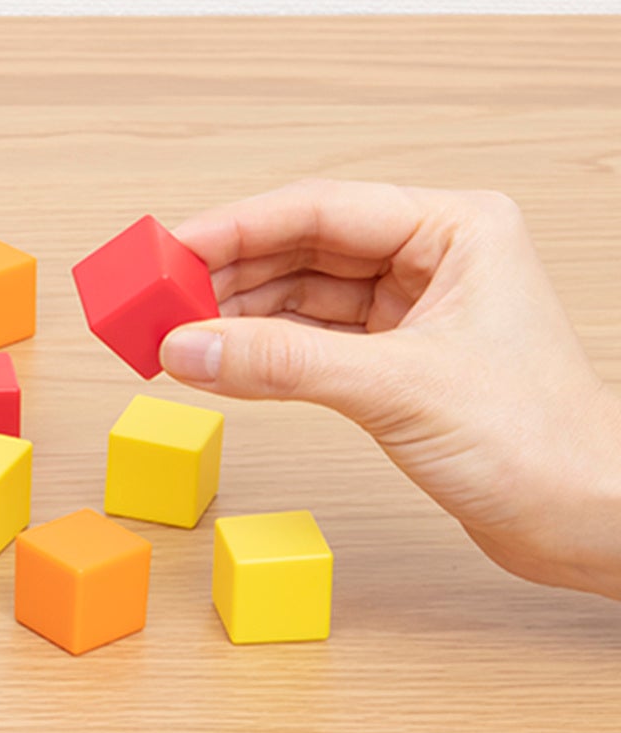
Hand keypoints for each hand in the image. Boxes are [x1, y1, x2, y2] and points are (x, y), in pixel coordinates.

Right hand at [157, 179, 620, 595]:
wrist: (591, 523)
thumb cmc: (541, 445)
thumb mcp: (395, 391)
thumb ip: (282, 364)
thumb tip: (187, 348)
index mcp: (457, 229)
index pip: (320, 209)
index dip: (234, 229)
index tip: (168, 252)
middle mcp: (436, 257)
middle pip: (302, 247)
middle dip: (227, 273)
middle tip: (155, 297)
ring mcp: (417, 308)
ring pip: (300, 294)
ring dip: (237, 314)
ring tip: (172, 332)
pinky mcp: (400, 360)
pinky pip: (310, 339)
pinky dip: (262, 350)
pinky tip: (218, 361)